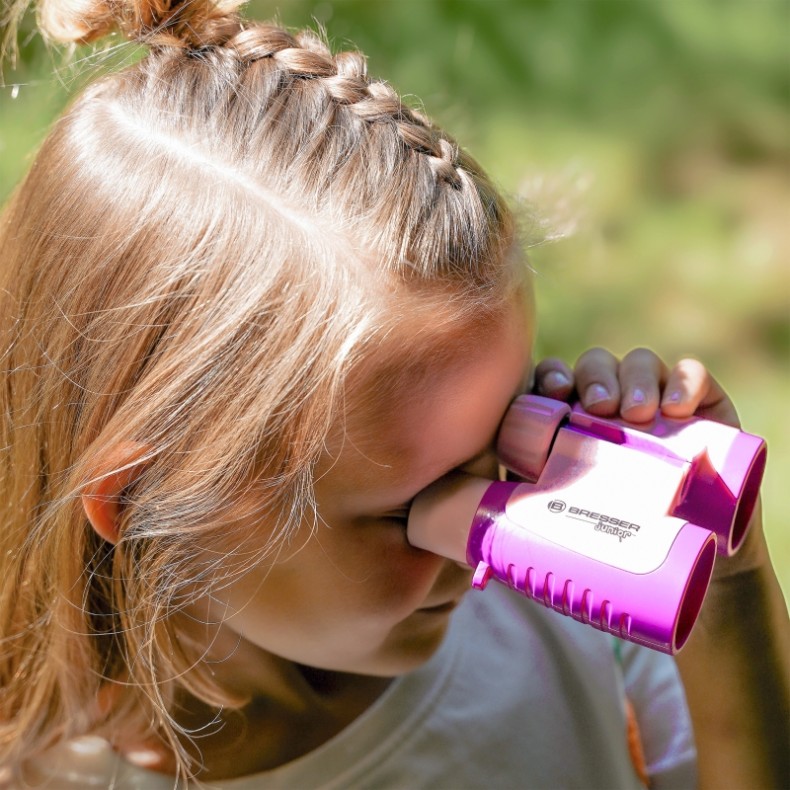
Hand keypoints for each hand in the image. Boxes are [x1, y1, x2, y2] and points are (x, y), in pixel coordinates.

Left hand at [536, 348, 788, 788]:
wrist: (694, 555)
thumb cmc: (618, 535)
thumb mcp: (572, 525)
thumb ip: (531, 529)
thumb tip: (475, 557)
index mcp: (574, 420)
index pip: (554, 382)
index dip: (549, 377)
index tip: (550, 394)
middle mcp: (611, 402)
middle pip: (593, 366)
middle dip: (592, 378)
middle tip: (597, 408)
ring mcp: (655, 399)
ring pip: (637, 364)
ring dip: (634, 379)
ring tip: (634, 414)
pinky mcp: (702, 405)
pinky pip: (692, 376)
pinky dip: (684, 381)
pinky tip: (677, 407)